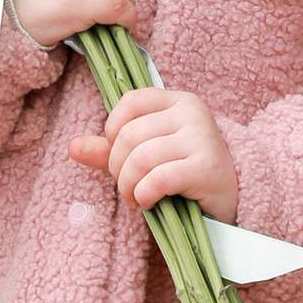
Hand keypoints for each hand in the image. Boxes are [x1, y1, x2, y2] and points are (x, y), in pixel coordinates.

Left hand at [72, 87, 239, 221]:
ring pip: (141, 157)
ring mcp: (202, 137)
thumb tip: (73, 147)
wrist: (229, 200)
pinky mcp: (207, 167)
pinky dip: (145, 194)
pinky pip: (159, 178)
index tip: (118, 155)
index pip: (130, 101)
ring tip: (135, 198)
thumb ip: (111, 149)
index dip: (112, 130)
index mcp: (178, 100)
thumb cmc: (185, 174)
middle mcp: (192, 112)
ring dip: (129, 185)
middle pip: (130, 134)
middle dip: (118, 167)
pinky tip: (149, 202)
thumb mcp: (146, 155)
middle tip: (126, 187)